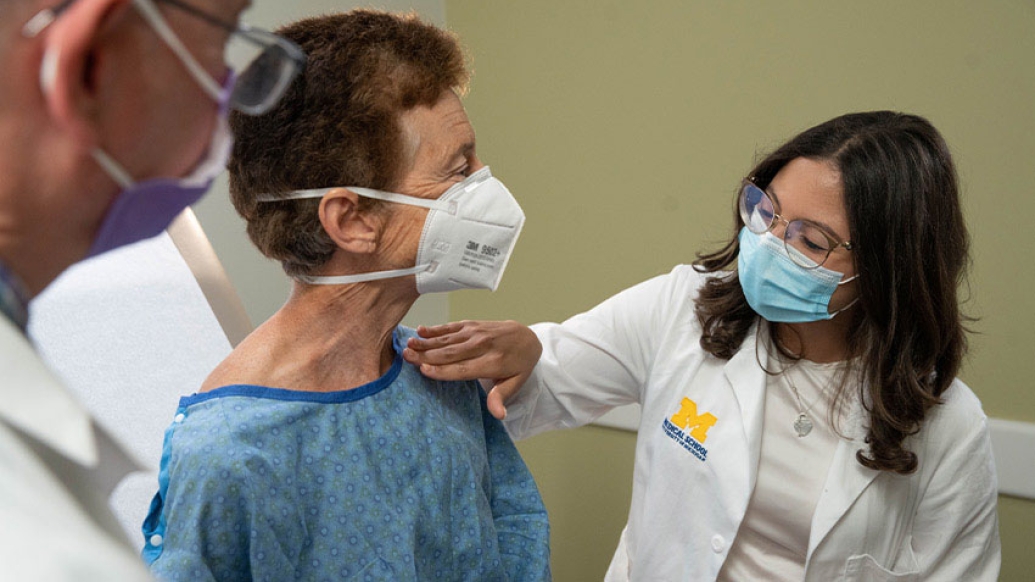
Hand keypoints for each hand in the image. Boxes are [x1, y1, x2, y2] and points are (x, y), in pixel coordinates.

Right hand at [403, 320, 541, 419]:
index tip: (424, 370)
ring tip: (408, 345)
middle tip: (406, 357)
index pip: (463, 368)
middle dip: (427, 355)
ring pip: (448, 339)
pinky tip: (420, 331)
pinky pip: (452, 327)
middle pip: (451, 353)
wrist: (528, 336)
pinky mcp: (472, 325)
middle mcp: (482, 346)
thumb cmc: (519, 364)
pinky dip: (435, 329)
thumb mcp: (516, 383)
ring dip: (426, 342)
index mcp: (493, 363)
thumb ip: (502, 396)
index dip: (443, 370)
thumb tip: (498, 415)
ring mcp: (476, 333)